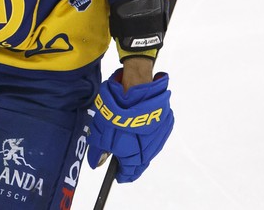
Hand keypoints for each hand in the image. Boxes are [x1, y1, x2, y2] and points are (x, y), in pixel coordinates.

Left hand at [86, 68, 173, 182]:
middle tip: (120, 154)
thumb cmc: (118, 114)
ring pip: (149, 147)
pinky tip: (138, 123)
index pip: (130, 174)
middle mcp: (151, 150)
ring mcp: (160, 136)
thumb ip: (99, 151)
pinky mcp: (166, 122)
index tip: (116, 174)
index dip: (121, 174)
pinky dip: (146, 132)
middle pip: (141, 161)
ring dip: (139, 145)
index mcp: (136, 156)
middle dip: (130, 160)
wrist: (138, 90)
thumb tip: (97, 164)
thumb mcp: (101, 133)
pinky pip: (155, 133)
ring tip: (127, 137)